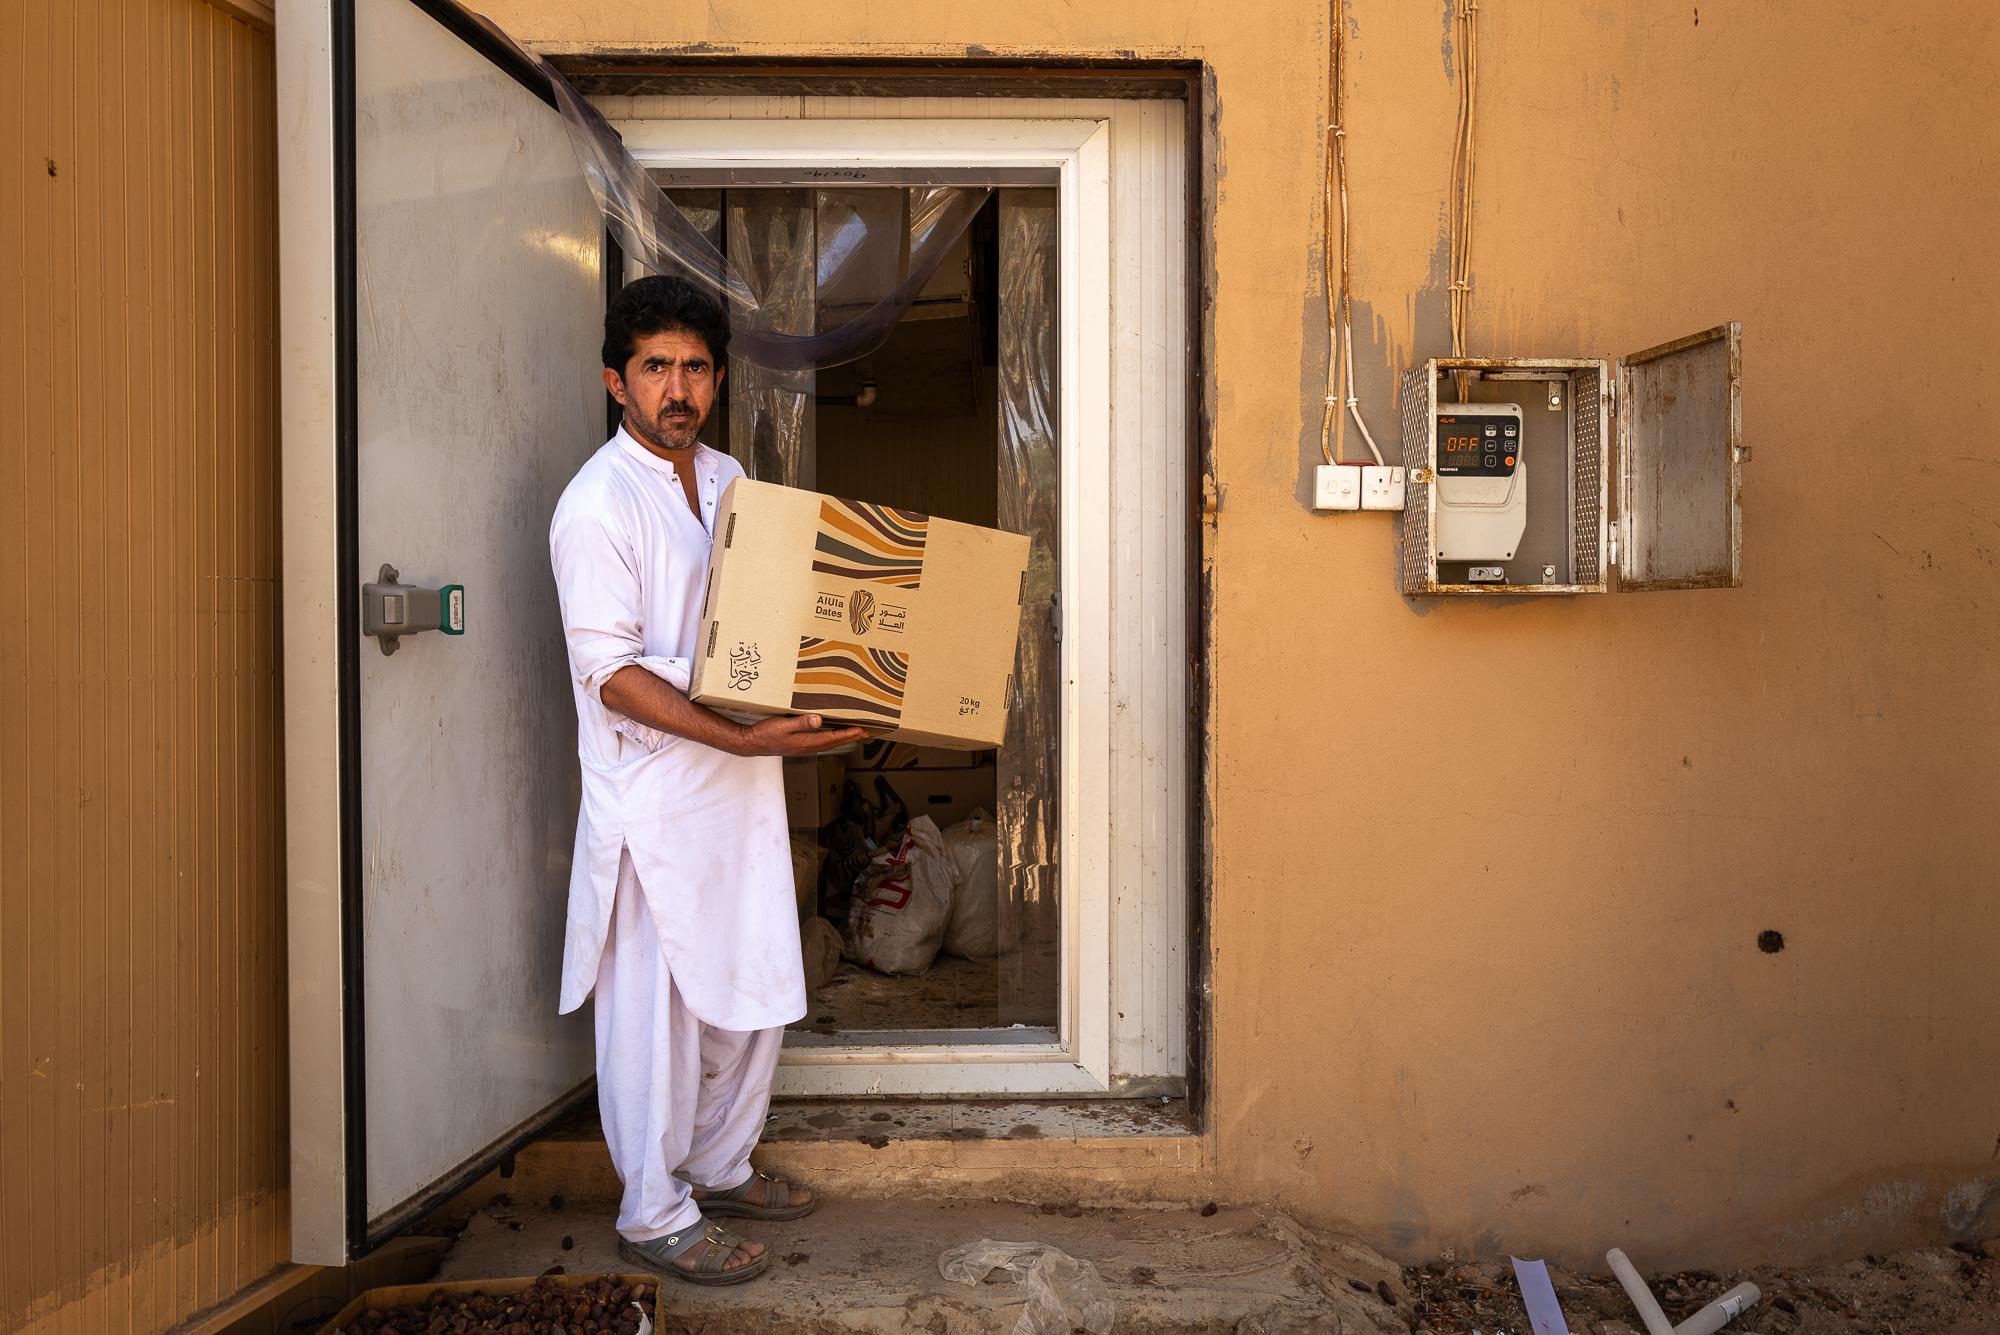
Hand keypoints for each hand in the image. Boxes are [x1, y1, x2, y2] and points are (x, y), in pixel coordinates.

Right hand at [732, 714, 867, 757]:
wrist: (751, 743)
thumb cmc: (765, 733)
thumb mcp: (783, 725)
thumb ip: (801, 723)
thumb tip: (819, 720)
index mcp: (806, 742)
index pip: (833, 738)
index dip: (848, 733)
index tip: (861, 729)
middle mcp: (807, 747)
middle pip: (834, 742)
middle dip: (851, 737)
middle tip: (866, 732)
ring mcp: (803, 748)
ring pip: (829, 743)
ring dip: (843, 738)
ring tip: (855, 734)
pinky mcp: (799, 746)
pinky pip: (821, 743)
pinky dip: (832, 738)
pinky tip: (833, 735)